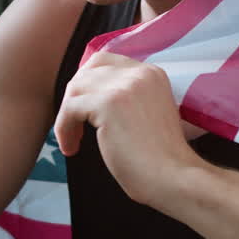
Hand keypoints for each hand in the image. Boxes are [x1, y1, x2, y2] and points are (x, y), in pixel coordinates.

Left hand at [54, 52, 198, 206]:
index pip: (106, 61)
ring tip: (73, 140)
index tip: (82, 105)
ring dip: (67, 115)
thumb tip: (91, 100)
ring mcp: (124, 86)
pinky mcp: (108, 103)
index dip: (88, 81)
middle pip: (87, 71)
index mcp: (152, 74)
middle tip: (72, 122)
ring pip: (75, 89)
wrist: (175, 177)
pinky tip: (71, 147)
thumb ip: (128, 100)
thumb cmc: (162, 160)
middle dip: (75, 96)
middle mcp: (139, 73)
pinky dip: (64, 128)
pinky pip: (70, 108)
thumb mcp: (148, 115)